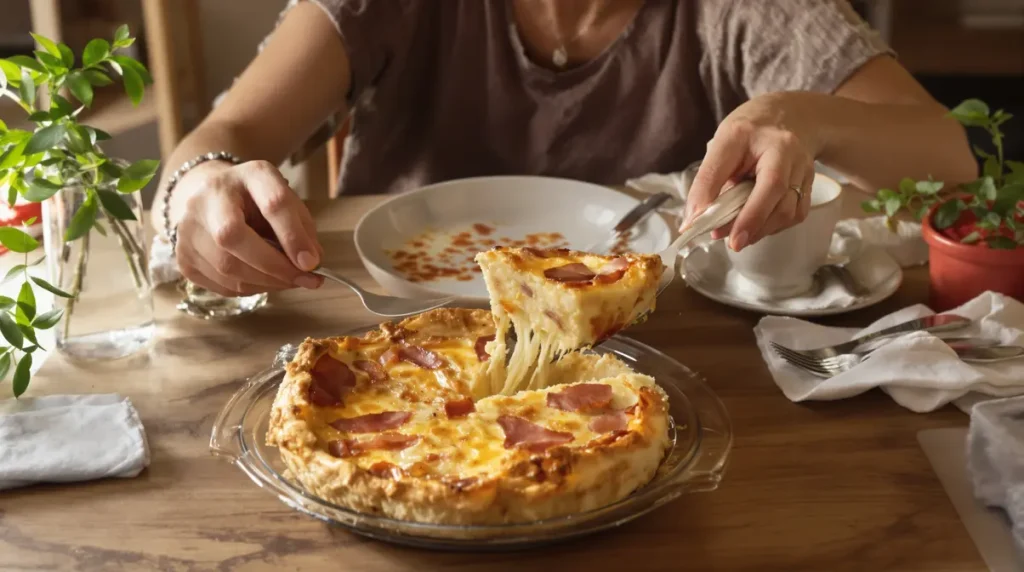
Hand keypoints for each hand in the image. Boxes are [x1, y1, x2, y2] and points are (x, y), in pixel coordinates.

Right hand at [171, 159, 323, 295]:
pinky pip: (219, 284)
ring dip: (265, 283)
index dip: (293, 236)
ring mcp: (188, 227)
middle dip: (273, 266)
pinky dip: (248, 289)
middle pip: (233, 236)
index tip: (312, 263)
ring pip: (225, 267)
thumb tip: (311, 265)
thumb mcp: (286, 203)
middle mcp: (208, 197)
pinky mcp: (182, 257)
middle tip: (302, 281)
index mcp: (247, 175)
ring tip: (286, 282)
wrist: (213, 199)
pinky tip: (263, 281)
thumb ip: (302, 230)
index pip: (271, 203)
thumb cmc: (258, 203)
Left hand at [682, 92, 821, 250]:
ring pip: (787, 209)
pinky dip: (774, 226)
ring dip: (761, 229)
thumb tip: (694, 219)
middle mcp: (784, 148)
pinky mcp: (810, 183)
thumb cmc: (749, 134)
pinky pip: (795, 214)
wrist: (791, 116)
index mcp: (749, 133)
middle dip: (749, 223)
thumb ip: (708, 180)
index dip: (722, 201)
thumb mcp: (721, 146)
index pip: (733, 168)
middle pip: (774, 192)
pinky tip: (759, 225)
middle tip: (727, 241)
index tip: (708, 228)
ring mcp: (802, 166)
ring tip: (739, 234)